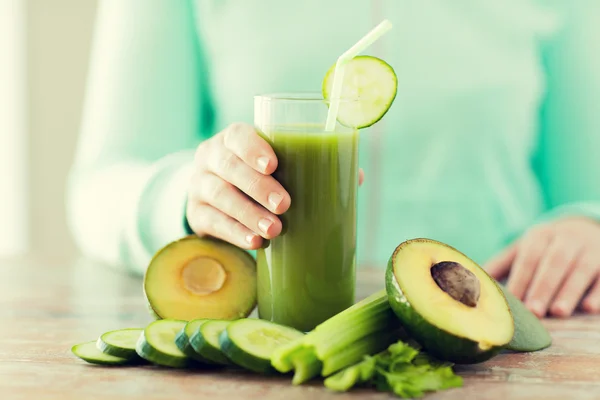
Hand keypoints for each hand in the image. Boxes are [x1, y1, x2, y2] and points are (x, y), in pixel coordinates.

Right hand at [186, 122, 363, 249]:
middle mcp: (210, 158)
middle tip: (284, 205)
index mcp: (232, 139)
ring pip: (219, 196)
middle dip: (257, 187)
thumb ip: (310, 165)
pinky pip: (212, 222)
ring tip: (274, 230)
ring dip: (248, 214)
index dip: (252, 148)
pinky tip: (254, 242)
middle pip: (228, 167)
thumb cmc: (258, 175)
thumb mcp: (276, 164)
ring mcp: (199, 186)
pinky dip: (234, 233)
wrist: (216, 196)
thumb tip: (356, 176)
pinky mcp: (196, 214)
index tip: (273, 165)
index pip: (237, 136)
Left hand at [485, 217, 599, 317]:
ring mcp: (590, 249)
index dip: (521, 279)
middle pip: (553, 262)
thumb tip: (473, 282)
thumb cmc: (545, 246)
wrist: (585, 227)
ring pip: (580, 269)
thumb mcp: (524, 248)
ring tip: (558, 312)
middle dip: (543, 287)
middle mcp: (566, 239)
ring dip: (569, 291)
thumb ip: (501, 264)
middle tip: (534, 312)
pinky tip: (590, 308)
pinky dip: (598, 292)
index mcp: (540, 236)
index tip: (513, 302)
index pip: (529, 257)